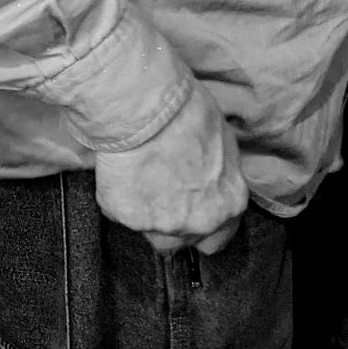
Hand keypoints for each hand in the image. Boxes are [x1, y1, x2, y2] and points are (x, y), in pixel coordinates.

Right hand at [93, 81, 247, 254]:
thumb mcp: (222, 140)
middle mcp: (200, 222)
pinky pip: (119, 214)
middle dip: (173, 225)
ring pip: (152, 234)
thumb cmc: (188, 112)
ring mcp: (164, 225)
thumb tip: (208, 173)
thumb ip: (218, 173)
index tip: (188, 210)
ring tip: (138, 184)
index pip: (219, 237)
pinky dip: (117, 198)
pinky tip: (119, 173)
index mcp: (229, 204)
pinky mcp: (129, 217)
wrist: (148, 106)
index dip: (202, 223)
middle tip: (160, 195)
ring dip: (146, 217)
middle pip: (184, 242)